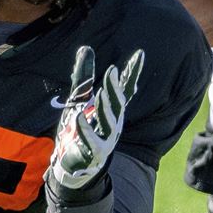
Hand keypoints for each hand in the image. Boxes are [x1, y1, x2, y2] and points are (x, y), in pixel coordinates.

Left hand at [49, 46, 144, 189]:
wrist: (73, 164)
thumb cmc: (77, 130)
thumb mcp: (78, 99)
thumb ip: (83, 76)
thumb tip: (86, 48)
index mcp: (112, 110)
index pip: (125, 89)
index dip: (132, 73)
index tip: (139, 55)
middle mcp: (114, 123)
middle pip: (118, 103)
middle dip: (116, 88)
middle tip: (112, 71)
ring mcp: (106, 139)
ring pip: (109, 121)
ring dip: (106, 107)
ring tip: (101, 93)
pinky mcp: (95, 153)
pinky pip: (91, 140)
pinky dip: (86, 129)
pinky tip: (79, 117)